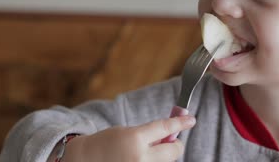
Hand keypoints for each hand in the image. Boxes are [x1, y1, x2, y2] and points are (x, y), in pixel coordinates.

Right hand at [63, 115, 195, 161]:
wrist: (86, 160)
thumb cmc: (106, 144)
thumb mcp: (128, 132)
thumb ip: (149, 134)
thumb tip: (171, 136)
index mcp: (135, 138)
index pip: (165, 128)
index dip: (180, 122)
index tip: (191, 120)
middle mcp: (140, 157)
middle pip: (174, 151)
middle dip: (175, 145)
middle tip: (169, 142)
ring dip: (163, 156)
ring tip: (145, 153)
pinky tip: (142, 158)